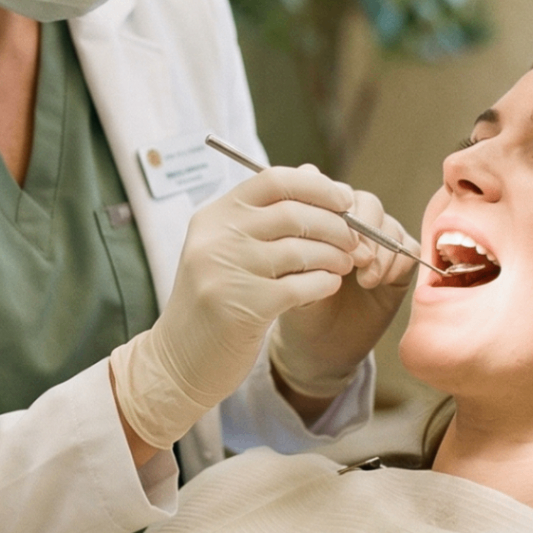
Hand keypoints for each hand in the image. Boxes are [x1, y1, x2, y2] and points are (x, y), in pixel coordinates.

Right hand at [108, 165, 358, 451]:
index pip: (272, 180)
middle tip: (354, 239)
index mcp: (213, 216)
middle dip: (335, 224)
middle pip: (293, 213)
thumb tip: (314, 172)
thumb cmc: (213, 300)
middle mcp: (216, 238)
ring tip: (347, 263)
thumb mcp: (227, 249)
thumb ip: (267, 213)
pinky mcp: (243, 308)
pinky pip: (301, 286)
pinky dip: (324, 283)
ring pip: (301, 249)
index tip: (344, 198)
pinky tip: (331, 285)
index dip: (317, 186)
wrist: (178, 360)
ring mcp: (227, 272)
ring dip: (334, 255)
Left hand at [269, 188, 416, 401]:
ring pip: (389, 226)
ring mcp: (377, 246)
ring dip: (379, 248)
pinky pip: (408, 251)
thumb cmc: (296, 304)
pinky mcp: (398, 268)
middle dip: (363, 226)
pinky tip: (374, 282)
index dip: (337, 204)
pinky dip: (394, 263)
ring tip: (362, 274)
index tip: (328, 226)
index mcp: (323, 219)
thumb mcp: (288, 266)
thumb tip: (306, 170)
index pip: (336, 192)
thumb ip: (298, 224)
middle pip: (368, 204)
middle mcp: (352, 227)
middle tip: (353, 255)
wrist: (315, 349)